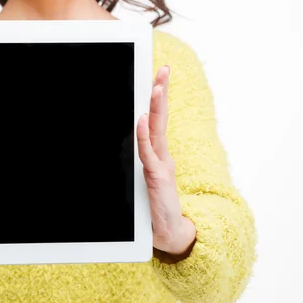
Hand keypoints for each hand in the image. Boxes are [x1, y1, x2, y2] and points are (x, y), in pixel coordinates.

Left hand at [137, 65, 195, 258]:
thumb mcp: (146, 178)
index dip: (157, 99)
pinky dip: (144, 135)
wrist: (169, 232)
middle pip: (160, 118)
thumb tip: (133, 137)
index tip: (156, 78)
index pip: (156, 120)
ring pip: (156, 130)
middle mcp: (161, 155)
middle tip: (163, 70)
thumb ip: (141, 158)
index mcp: (158, 154)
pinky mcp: (157, 177)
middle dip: (161, 92)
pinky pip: (147, 152)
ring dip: (156, 106)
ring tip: (157, 85)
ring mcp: (160, 164)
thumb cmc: (154, 206)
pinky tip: (142, 119)